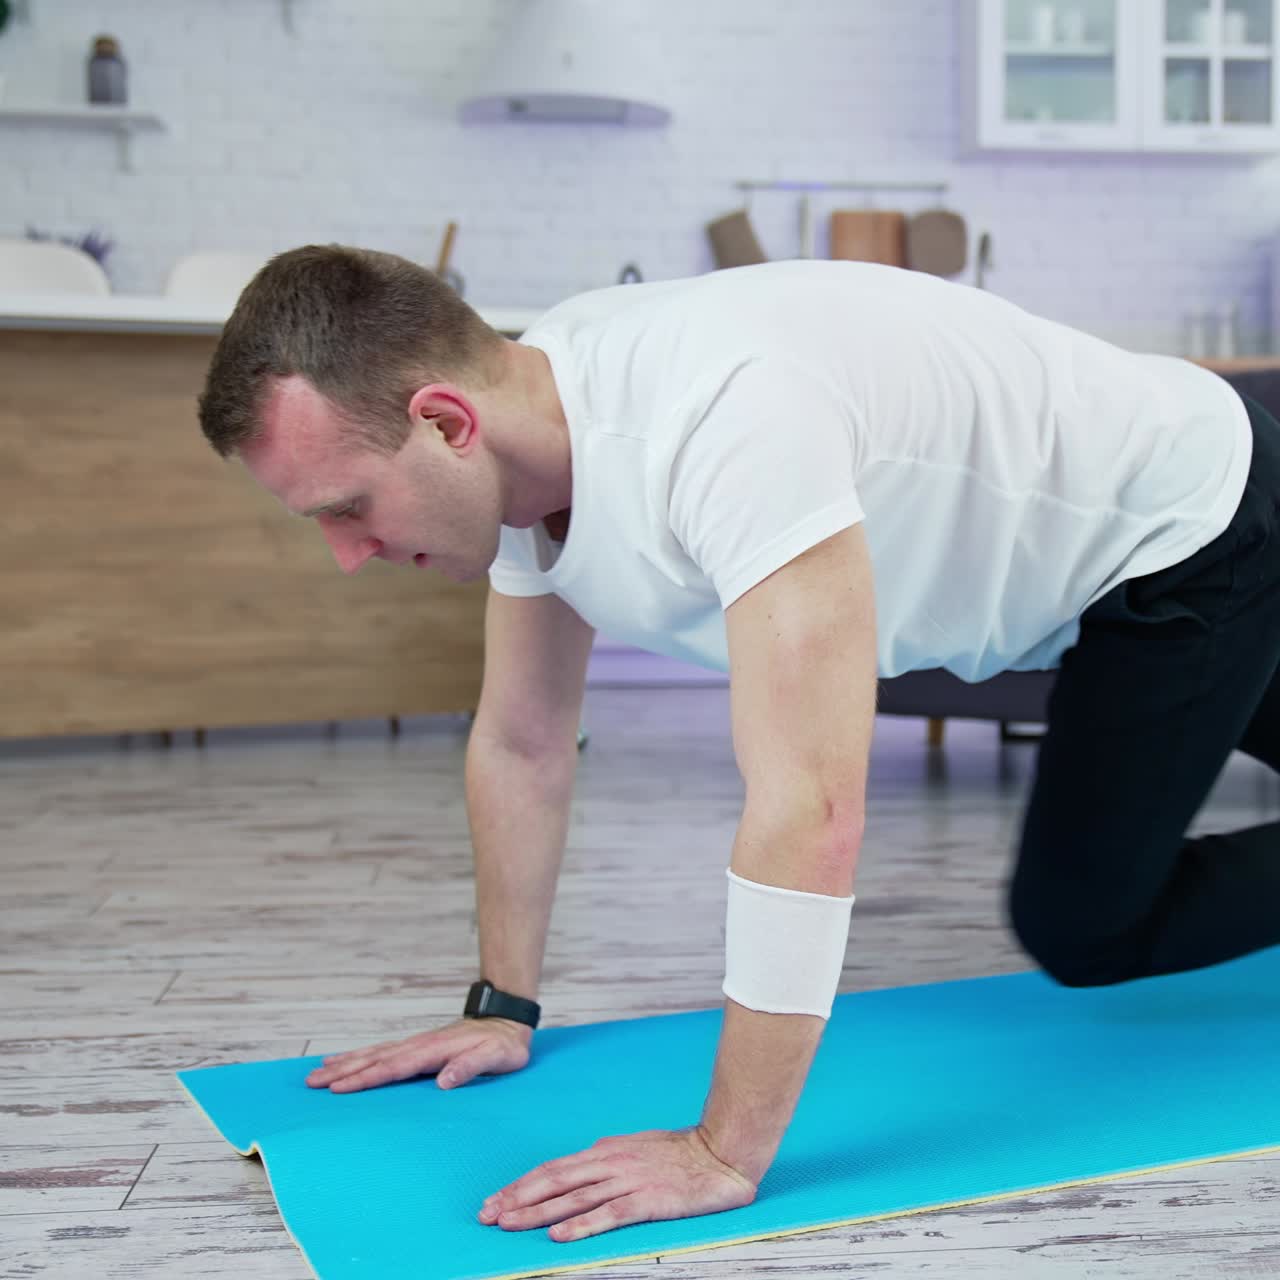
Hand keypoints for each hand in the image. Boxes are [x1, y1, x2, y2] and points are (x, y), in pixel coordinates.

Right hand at [305, 1017, 531, 1092]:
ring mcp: (415, 1044)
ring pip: (373, 1054)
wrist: (506, 1022)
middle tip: (312, 1083)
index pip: (394, 1068)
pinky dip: (359, 1056)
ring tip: (316, 1073)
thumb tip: (443, 1082)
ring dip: (345, 1063)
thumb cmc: (503, 1045)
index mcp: (433, 1051)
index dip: (366, 1078)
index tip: (339, 1088)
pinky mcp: (416, 1047)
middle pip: (374, 1059)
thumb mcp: (496, 1057)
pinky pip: (381, 1052)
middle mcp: (418, 1045)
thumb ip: (470, 1067)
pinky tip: (344, 1060)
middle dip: (342, 1071)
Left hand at [477, 1126, 756, 1242]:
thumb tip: (579, 1168)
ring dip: (536, 1211)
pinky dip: (580, 1225)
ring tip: (508, 1224)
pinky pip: (607, 1214)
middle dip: (517, 1198)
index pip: (554, 1168)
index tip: (496, 1200)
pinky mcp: (646, 1200)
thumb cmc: (681, 1152)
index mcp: (605, 1150)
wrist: (720, 1151)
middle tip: (486, 1216)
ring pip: (572, 1197)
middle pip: (553, 1180)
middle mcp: (609, 1162)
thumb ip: (606, 1159)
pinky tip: (558, 1235)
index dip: (522, 1184)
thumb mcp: (635, 1148)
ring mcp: (627, 1180)